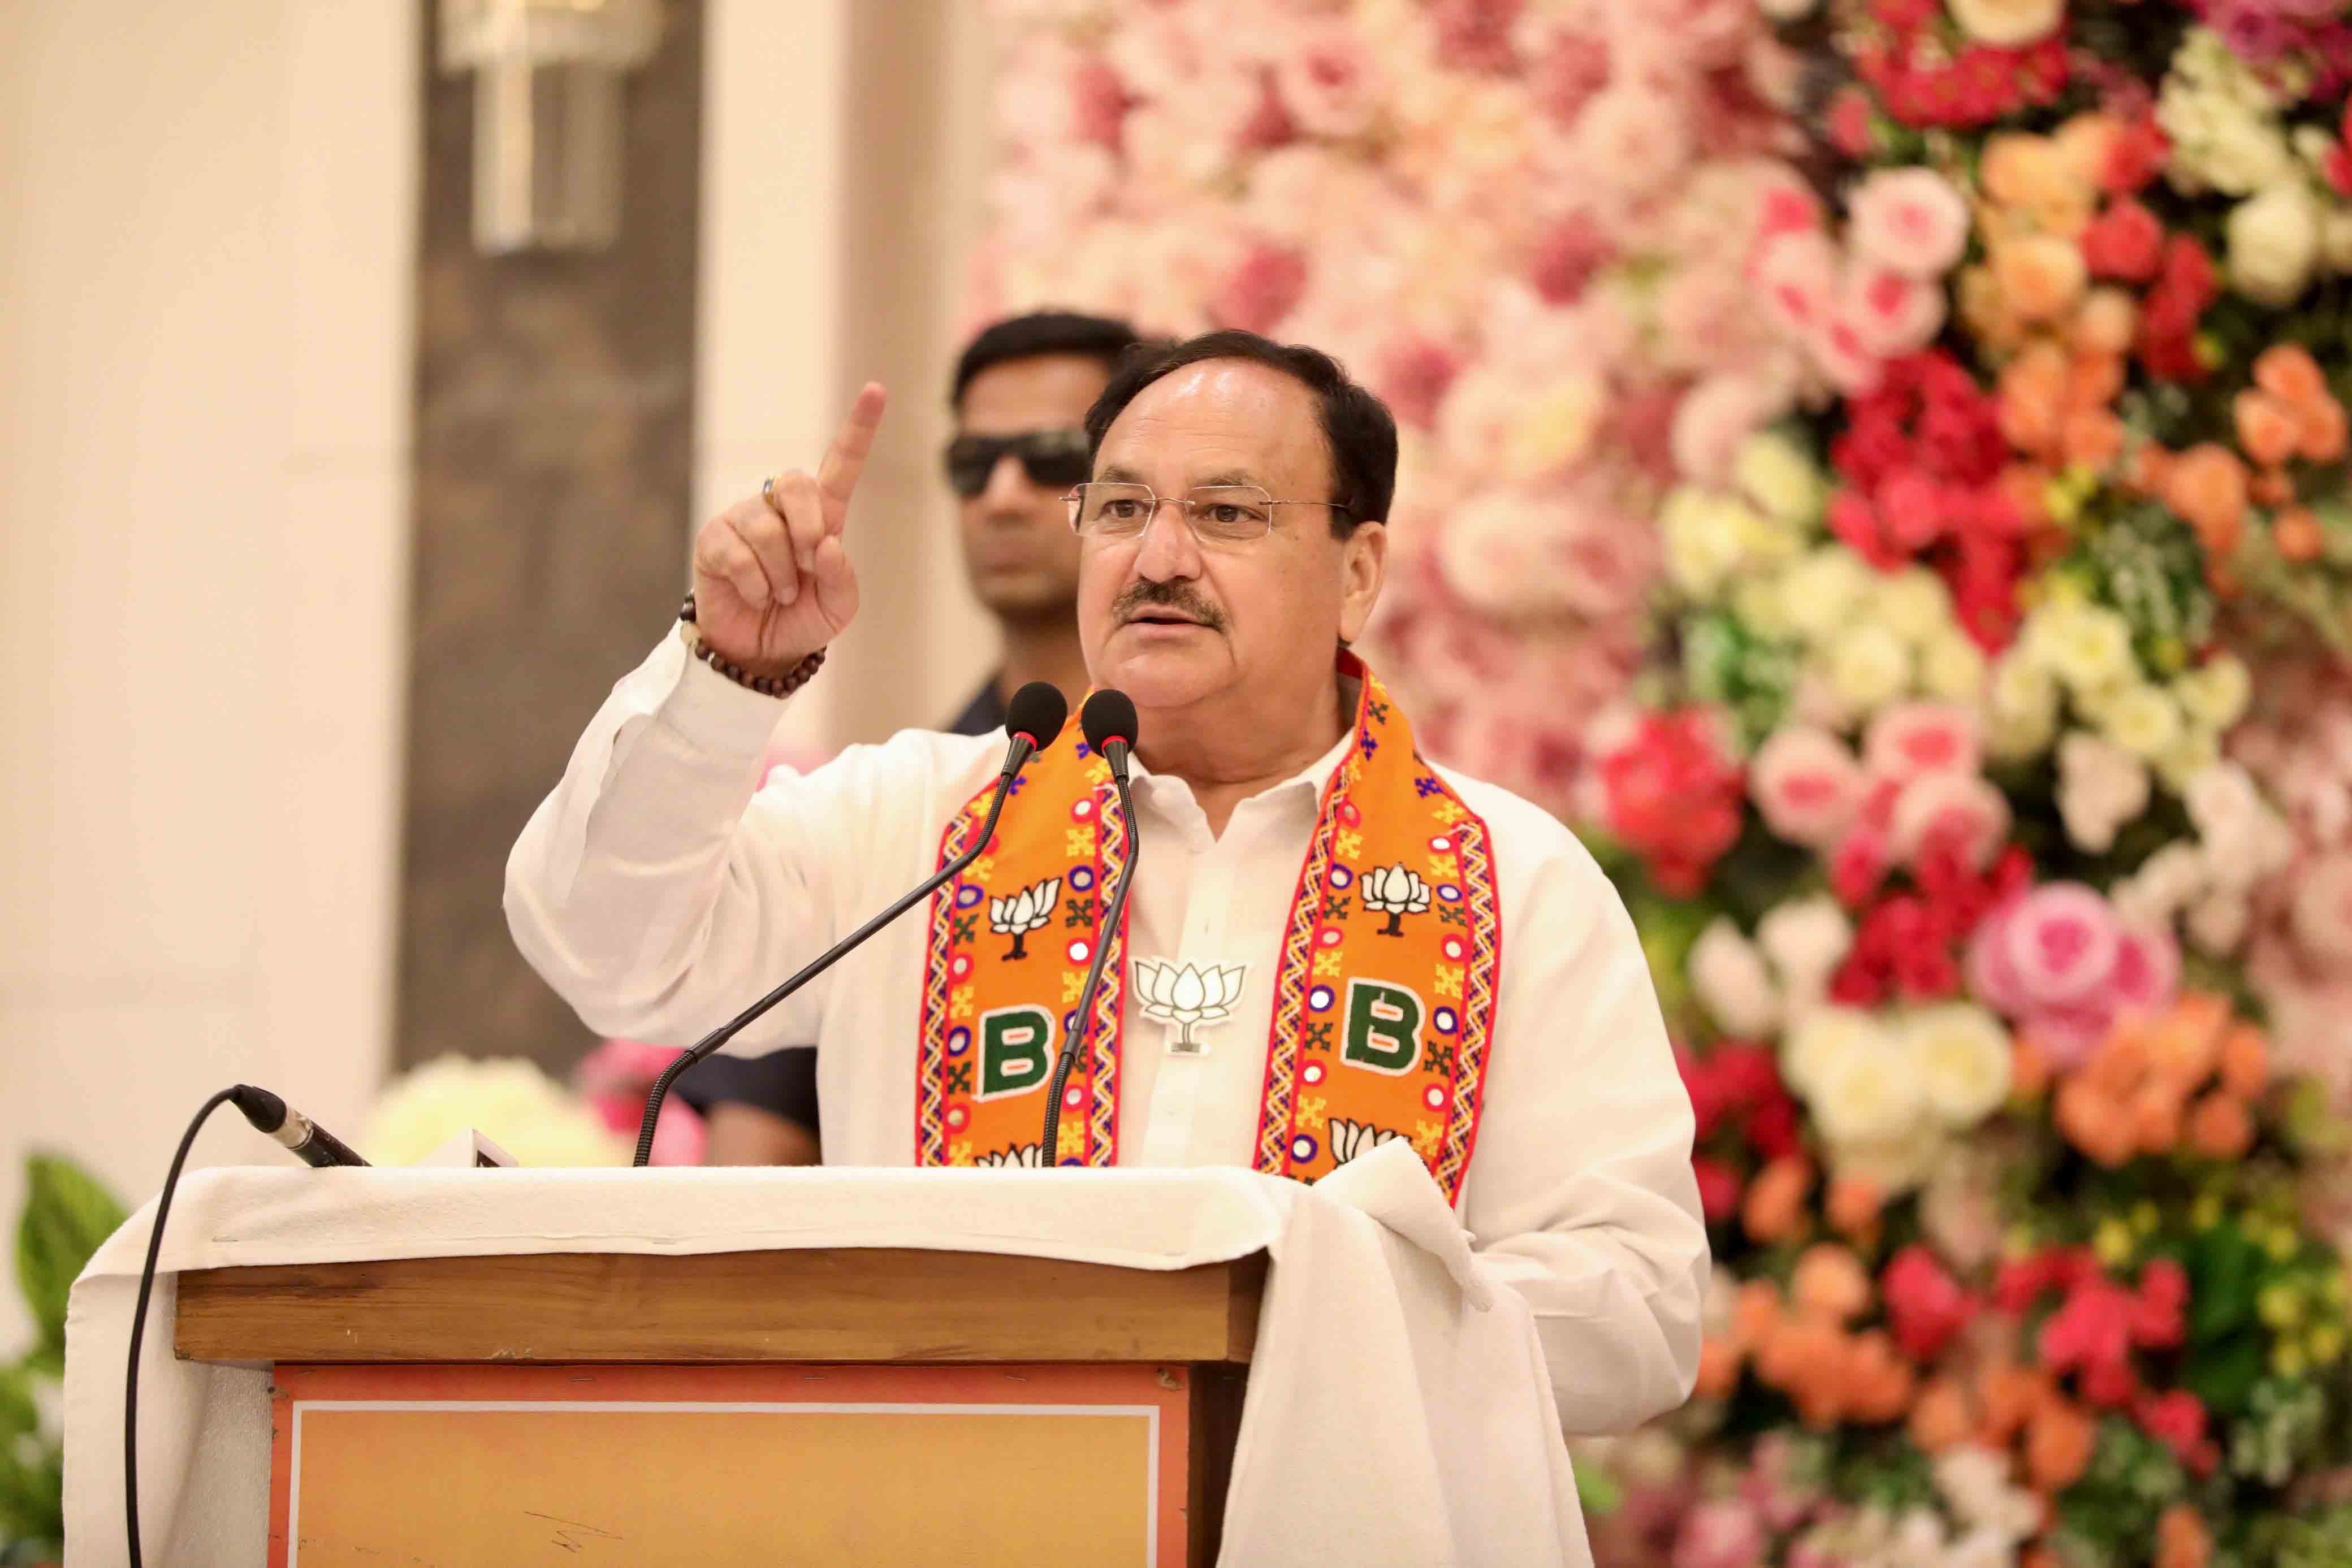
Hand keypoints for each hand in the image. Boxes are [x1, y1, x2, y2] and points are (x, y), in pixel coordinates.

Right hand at [690, 383, 886, 673]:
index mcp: (822, 515)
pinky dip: (757, 586)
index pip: (841, 464)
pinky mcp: (714, 539)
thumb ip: (842, 579)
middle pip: (798, 484)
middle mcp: (780, 506)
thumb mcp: (837, 607)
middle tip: (808, 568)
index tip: (876, 390)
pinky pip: (740, 554)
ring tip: (780, 594)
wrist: (759, 650)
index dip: (859, 428)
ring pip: (768, 530)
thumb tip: (825, 544)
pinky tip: (755, 596)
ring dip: (782, 575)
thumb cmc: (802, 618)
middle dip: (807, 529)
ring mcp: (744, 518)